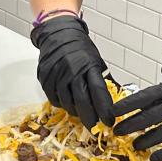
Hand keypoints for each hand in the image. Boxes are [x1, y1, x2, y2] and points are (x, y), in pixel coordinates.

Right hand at [30, 15, 114, 129]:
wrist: (58, 34)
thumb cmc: (80, 48)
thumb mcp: (96, 61)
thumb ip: (103, 80)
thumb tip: (116, 99)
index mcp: (89, 66)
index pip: (98, 92)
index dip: (104, 109)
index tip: (109, 121)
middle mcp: (72, 71)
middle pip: (82, 102)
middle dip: (90, 118)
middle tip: (94, 126)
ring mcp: (57, 75)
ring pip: (67, 104)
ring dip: (76, 112)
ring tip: (81, 112)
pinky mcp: (45, 78)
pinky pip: (54, 99)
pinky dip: (62, 104)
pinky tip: (67, 101)